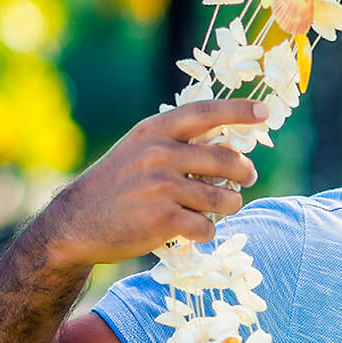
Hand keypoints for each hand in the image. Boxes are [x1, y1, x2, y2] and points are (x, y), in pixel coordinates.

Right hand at [31, 101, 262, 269]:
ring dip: (229, 204)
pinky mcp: (163, 219)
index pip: (206, 113)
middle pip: (226, 160)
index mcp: (155, 131)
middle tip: (247, 177)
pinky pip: (207, 226)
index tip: (265, 112)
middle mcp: (159, 154)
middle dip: (244, 171)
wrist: (76, 222)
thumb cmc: (117, 185)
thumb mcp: (140, 149)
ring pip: (223, 198)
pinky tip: (191, 229)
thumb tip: (229, 145)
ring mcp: (162, 187)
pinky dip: (205, 231)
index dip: (238, 111)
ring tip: (218, 206)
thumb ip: (178, 143)